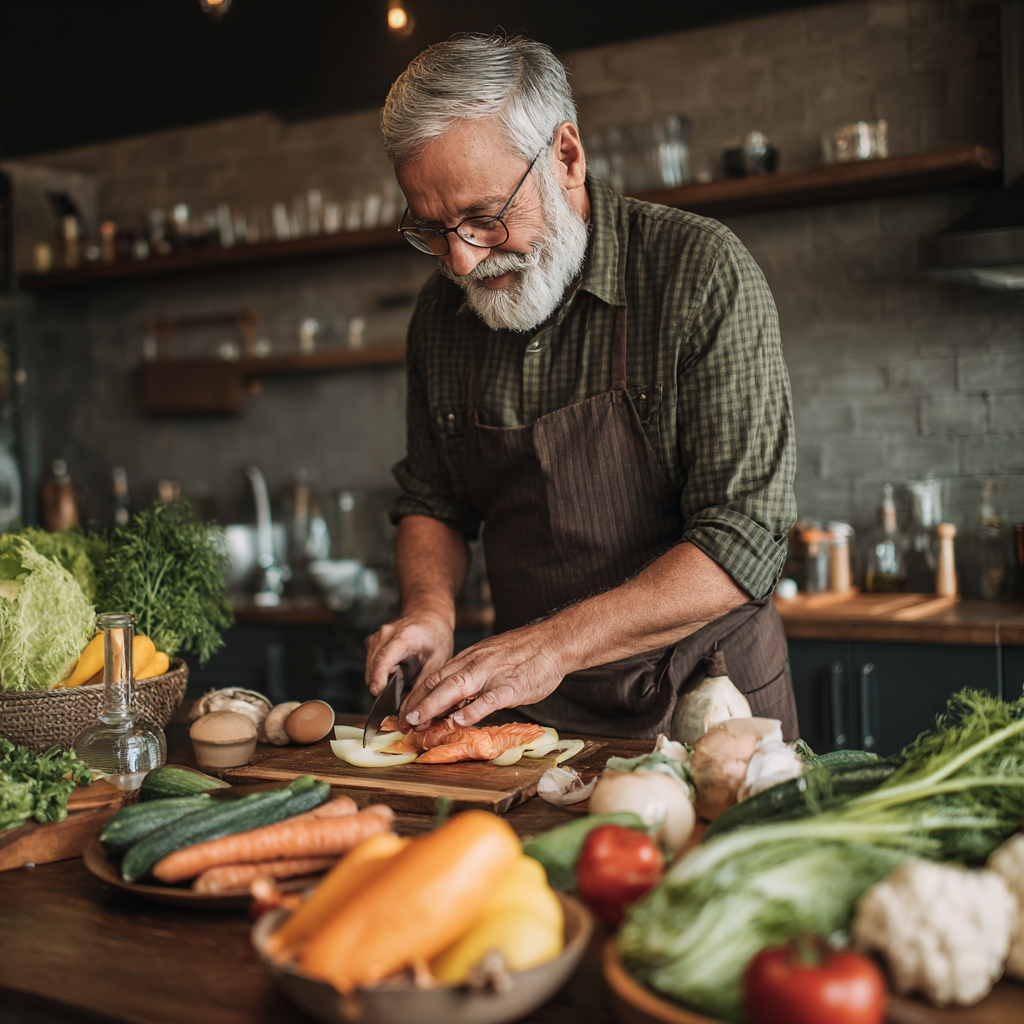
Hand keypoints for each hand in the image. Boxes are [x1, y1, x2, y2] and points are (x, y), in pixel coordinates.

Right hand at [364, 611, 453, 696]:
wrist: (430, 615)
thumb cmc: (436, 636)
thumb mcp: (438, 661)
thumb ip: (423, 685)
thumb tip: (409, 709)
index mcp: (404, 637)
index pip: (383, 659)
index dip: (378, 678)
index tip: (378, 693)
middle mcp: (386, 634)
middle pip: (374, 666)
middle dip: (384, 683)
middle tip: (404, 686)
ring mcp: (377, 637)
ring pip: (370, 667)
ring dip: (383, 677)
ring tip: (403, 673)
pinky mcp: (373, 641)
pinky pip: (371, 663)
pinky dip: (381, 671)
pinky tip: (397, 667)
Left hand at [401, 623, 565, 728]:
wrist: (554, 641)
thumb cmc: (525, 652)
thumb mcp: (490, 656)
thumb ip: (473, 673)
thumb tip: (456, 697)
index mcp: (469, 658)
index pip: (435, 676)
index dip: (417, 694)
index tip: (404, 711)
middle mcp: (475, 664)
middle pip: (438, 682)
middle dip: (417, 702)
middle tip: (402, 722)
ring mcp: (492, 674)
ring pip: (455, 688)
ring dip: (433, 705)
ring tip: (418, 721)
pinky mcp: (511, 686)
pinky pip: (488, 699)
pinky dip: (471, 710)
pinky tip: (458, 721)